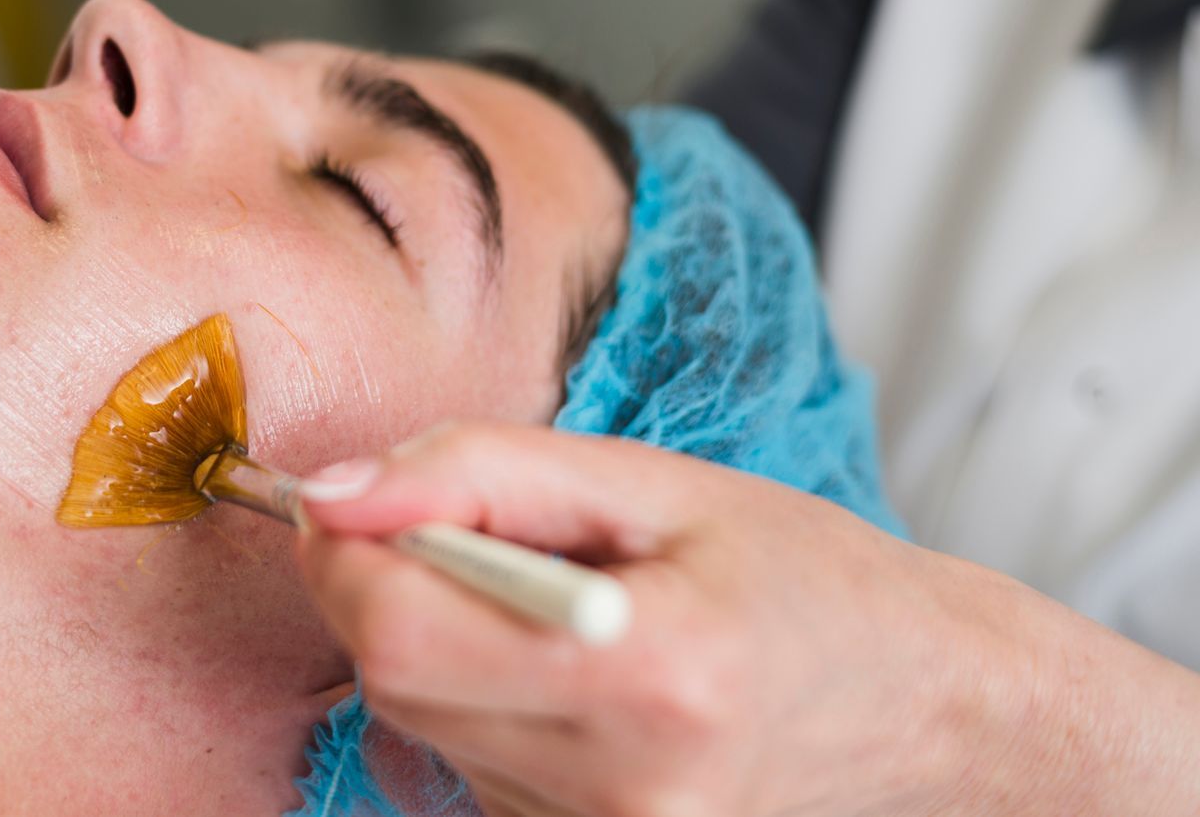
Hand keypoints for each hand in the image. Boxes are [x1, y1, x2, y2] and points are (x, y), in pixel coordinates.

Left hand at [296, 421, 1199, 815]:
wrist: (924, 708)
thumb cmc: (797, 576)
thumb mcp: (651, 483)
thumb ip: (478, 473)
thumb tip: (332, 493)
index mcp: (647, 674)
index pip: (397, 631)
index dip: (344, 553)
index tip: (357, 503)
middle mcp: (624, 792)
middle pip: (394, 683)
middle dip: (390, 593)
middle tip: (473, 540)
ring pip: (424, 729)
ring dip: (450, 657)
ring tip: (567, 624)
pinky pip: (472, 776)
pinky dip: (489, 717)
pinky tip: (579, 692)